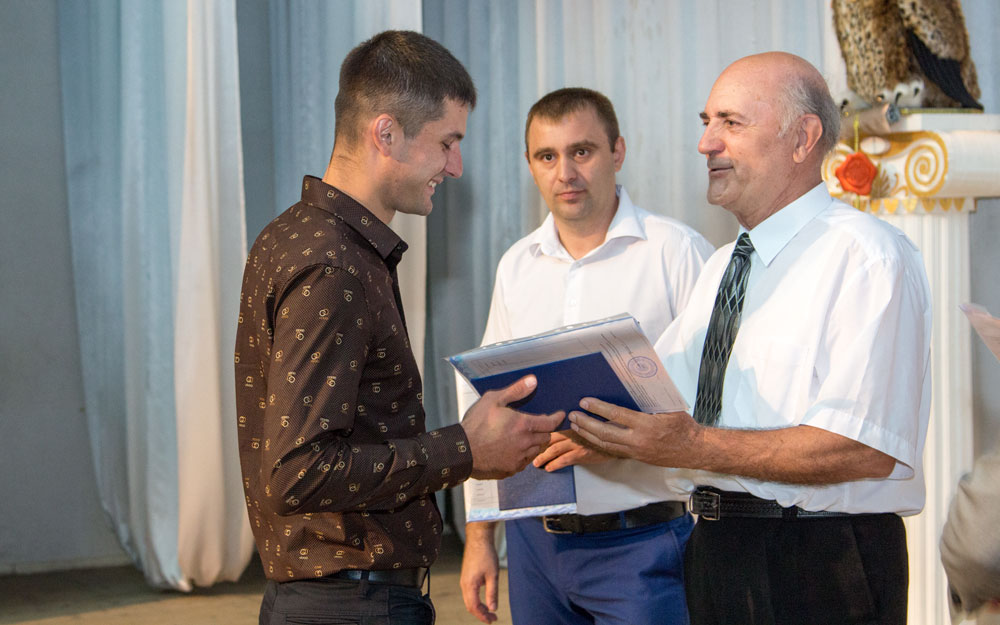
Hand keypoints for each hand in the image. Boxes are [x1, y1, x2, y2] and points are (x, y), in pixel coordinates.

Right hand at [460, 522, 499, 622]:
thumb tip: (493, 608)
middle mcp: (464, 584)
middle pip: (470, 606)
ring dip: (478, 607)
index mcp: (469, 585)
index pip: (474, 607)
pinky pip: (469, 593)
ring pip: (469, 600)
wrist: (479, 538)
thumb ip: (492, 593)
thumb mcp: (493, 575)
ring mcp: (464, 580)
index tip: (493, 620)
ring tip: (490, 611)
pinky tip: (484, 600)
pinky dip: (476, 600)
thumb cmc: (486, 554)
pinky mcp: (466, 576)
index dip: (483, 616)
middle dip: (481, 614)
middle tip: (493, 618)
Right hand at [462, 375, 564, 479]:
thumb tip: (532, 381)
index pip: (549, 423)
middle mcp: (525, 443)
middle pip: (546, 437)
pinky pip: (525, 462)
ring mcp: (518, 458)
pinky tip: (514, 448)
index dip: (556, 418)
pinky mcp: (511, 469)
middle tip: (539, 425)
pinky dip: (524, 455)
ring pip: (536, 450)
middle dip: (545, 430)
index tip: (559, 415)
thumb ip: (515, 390)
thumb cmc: (475, 425)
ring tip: (525, 436)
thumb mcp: (493, 400)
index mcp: (523, 425)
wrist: (461, 451)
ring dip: (535, 443)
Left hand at [532, 431, 610, 471]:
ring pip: (554, 450)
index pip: (552, 428)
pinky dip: (555, 464)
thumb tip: (561, 428)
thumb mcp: (587, 424)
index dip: (540, 434)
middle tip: (529, 453)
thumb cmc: (602, 431)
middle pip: (550, 439)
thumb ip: (574, 425)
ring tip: (536, 463)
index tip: (531, 439)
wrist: (617, 439)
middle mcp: (572, 432)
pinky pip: (565, 460)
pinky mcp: (582, 454)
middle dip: (538, 447)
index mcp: (572, 424)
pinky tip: (549, 468)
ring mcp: (577, 443)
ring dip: (543, 457)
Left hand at [568, 397, 697, 467]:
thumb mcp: (668, 408)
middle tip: (572, 415)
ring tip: (575, 424)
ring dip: (588, 434)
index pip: (617, 415)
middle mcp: (638, 440)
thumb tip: (631, 386)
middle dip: (586, 423)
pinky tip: (589, 436)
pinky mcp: (635, 457)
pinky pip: (612, 450)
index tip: (585, 401)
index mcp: (647, 425)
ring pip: (605, 444)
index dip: (598, 408)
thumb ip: (649, 401)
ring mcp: (635, 451)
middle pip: (605, 433)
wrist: (693, 450)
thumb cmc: (682, 426)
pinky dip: (598, 442)